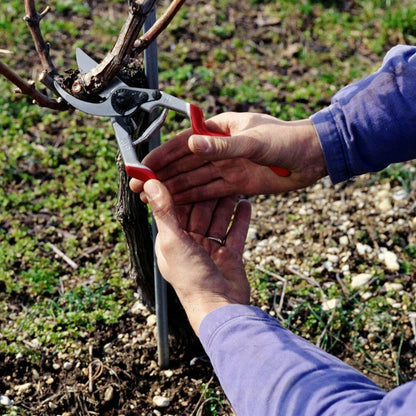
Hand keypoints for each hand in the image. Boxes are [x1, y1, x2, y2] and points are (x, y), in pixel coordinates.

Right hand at [130, 112, 327, 202]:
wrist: (313, 157)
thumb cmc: (288, 140)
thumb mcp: (255, 142)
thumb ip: (224, 146)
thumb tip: (192, 143)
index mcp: (220, 129)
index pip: (184, 143)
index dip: (162, 156)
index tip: (142, 167)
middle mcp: (221, 148)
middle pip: (185, 163)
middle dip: (162, 175)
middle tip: (139, 188)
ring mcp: (228, 167)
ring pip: (195, 179)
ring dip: (174, 188)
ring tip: (152, 200)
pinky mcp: (238, 183)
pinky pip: (211, 191)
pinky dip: (195, 198)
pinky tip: (179, 205)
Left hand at [143, 179, 250, 333]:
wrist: (219, 307)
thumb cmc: (190, 278)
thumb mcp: (173, 240)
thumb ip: (164, 211)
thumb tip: (149, 183)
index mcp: (172, 240)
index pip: (177, 209)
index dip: (184, 191)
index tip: (190, 173)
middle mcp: (191, 244)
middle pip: (201, 213)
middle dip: (209, 196)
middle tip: (218, 176)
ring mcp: (211, 250)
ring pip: (219, 220)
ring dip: (226, 205)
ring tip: (234, 187)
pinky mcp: (230, 256)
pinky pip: (236, 233)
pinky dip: (240, 219)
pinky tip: (246, 205)